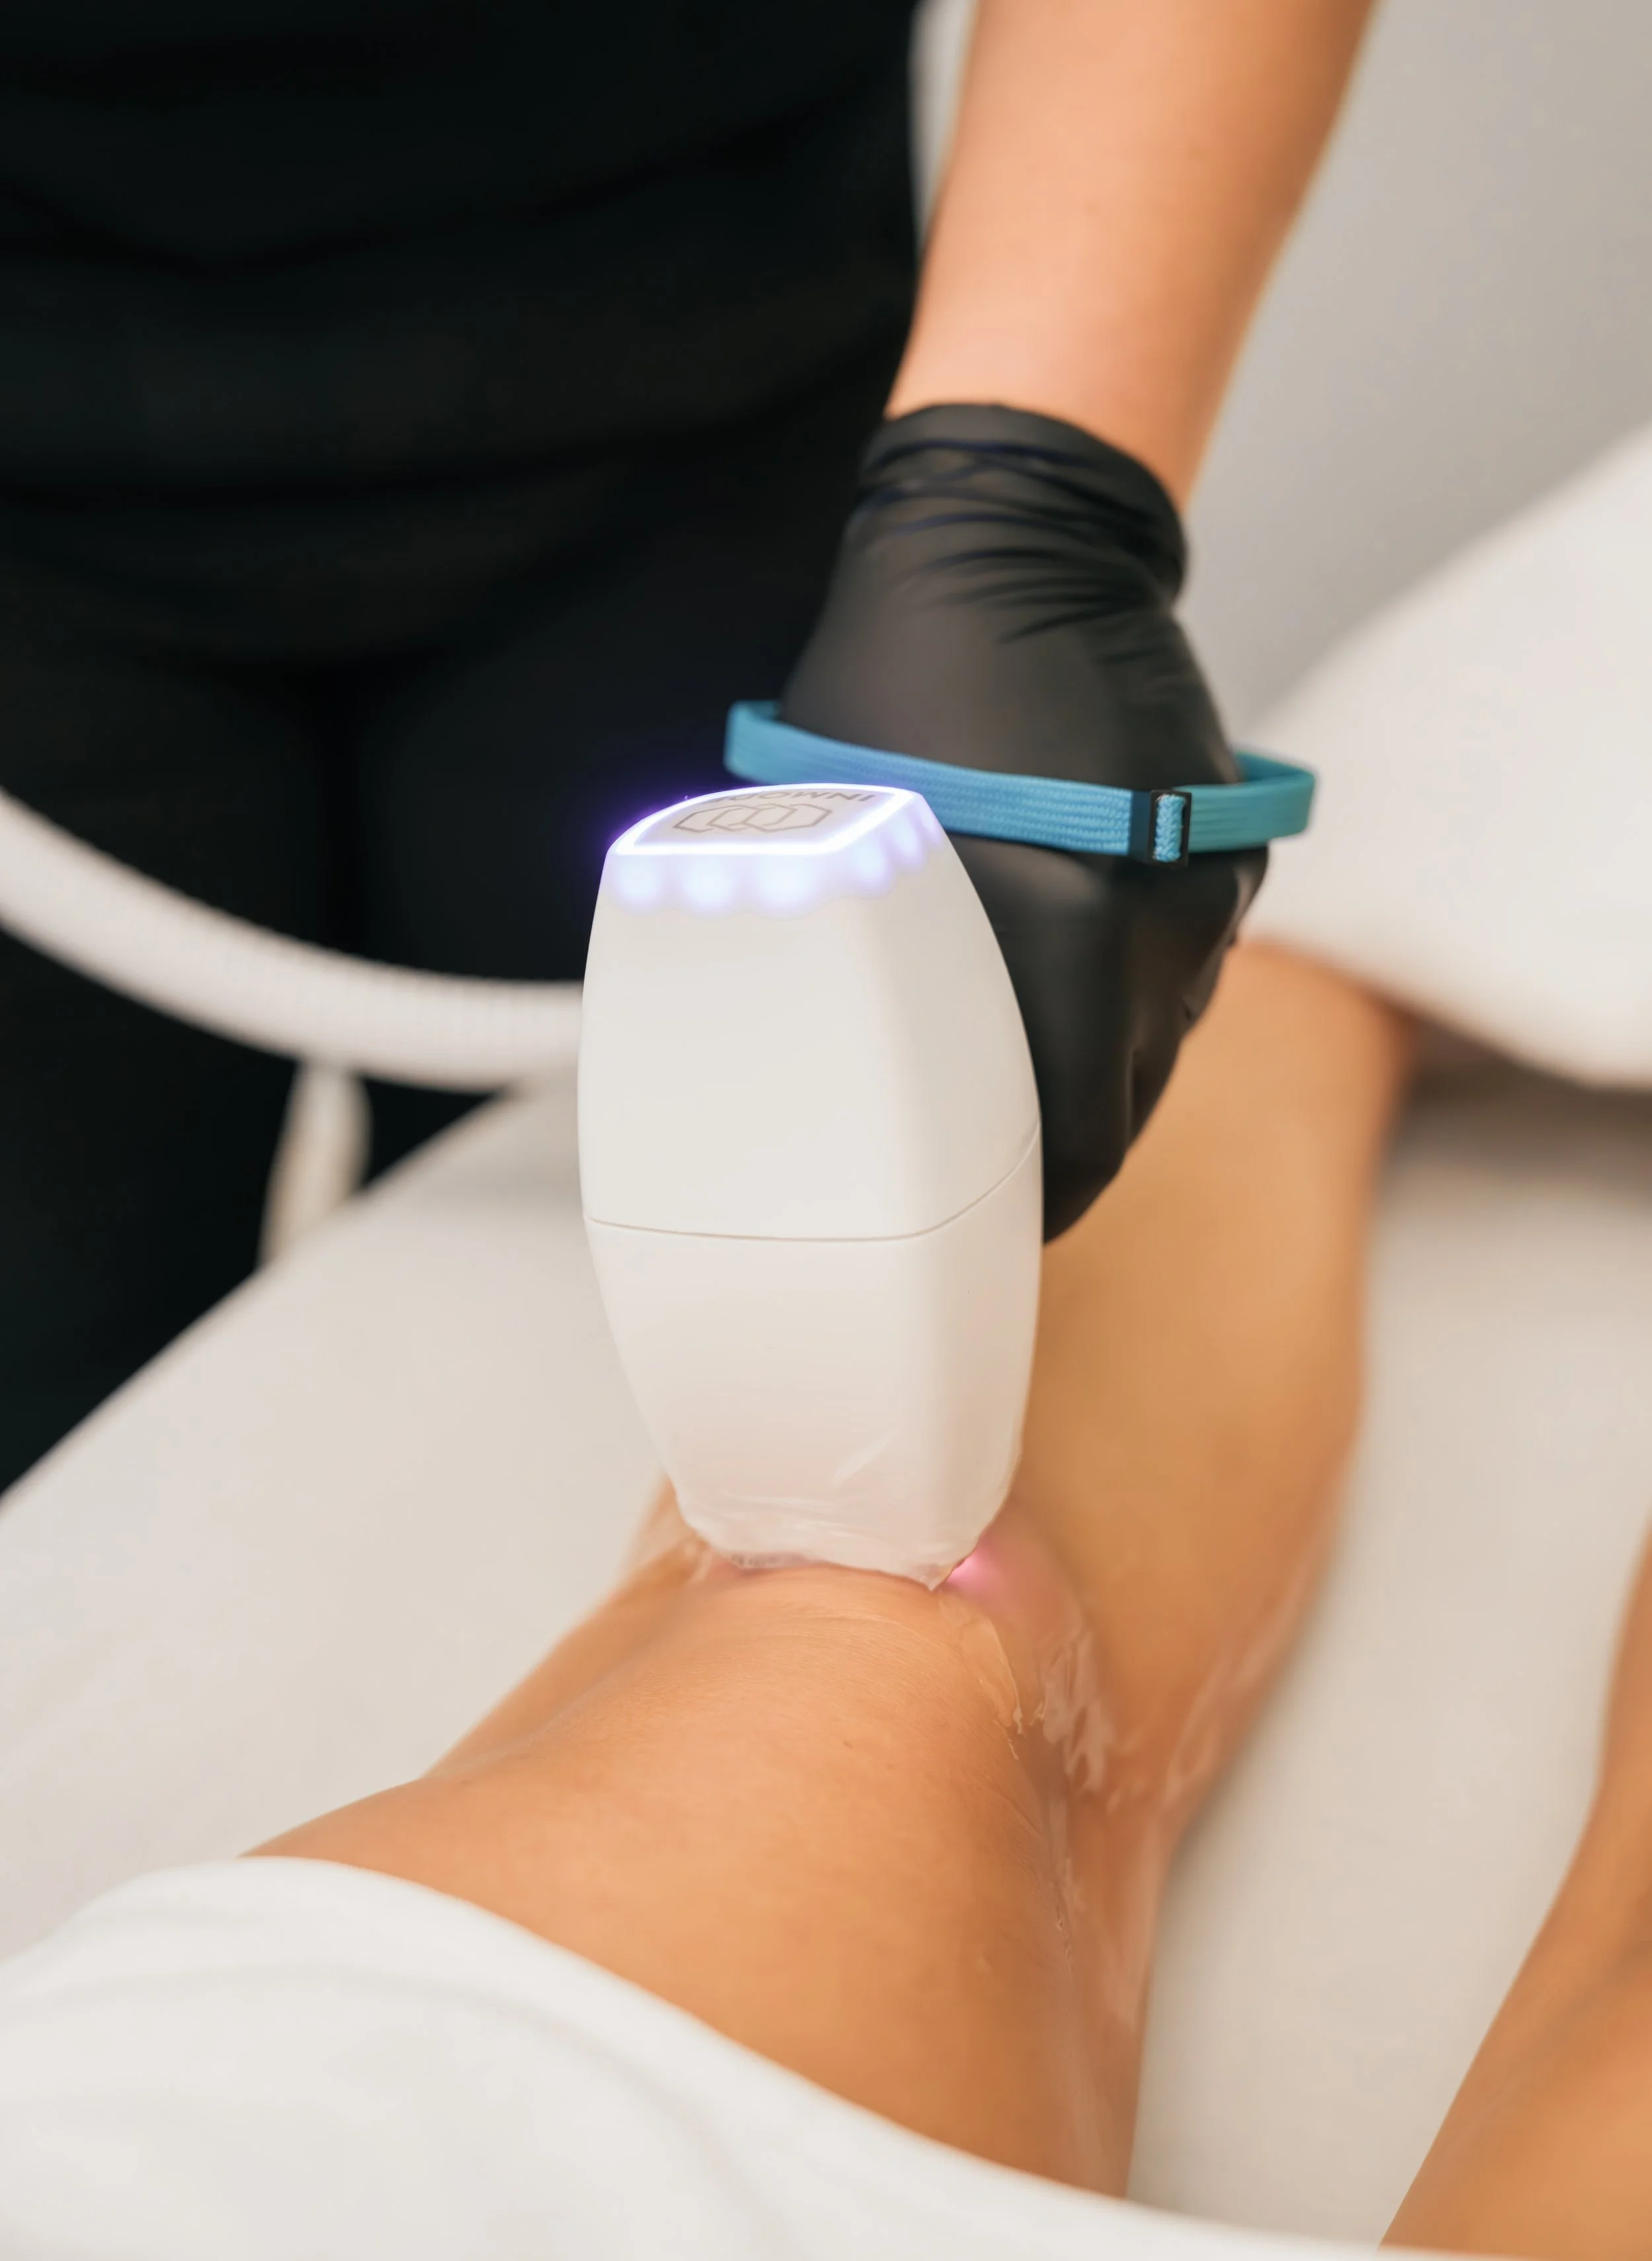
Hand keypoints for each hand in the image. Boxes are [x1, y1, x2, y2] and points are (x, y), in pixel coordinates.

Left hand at [780, 403, 1263, 1237]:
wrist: (1021, 542)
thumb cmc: (901, 680)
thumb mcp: (848, 839)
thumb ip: (858, 959)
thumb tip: (804, 1051)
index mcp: (1064, 933)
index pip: (1081, 1136)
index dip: (1039, 1199)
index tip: (997, 1220)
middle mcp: (1157, 927)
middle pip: (1125, 1099)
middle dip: (1058, 1135)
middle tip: (986, 1151)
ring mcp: (1204, 889)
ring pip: (1157, 1033)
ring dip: (1094, 1056)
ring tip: (1016, 1037)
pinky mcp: (1225, 852)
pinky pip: (1178, 963)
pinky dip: (1125, 981)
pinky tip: (1063, 949)